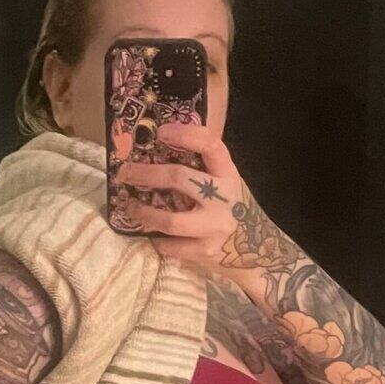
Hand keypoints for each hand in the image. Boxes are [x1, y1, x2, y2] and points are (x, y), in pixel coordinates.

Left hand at [115, 122, 248, 275]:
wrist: (259, 251)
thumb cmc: (234, 210)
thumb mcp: (226, 184)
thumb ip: (204, 169)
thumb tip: (160, 150)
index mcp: (228, 175)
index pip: (210, 145)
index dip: (185, 134)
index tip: (161, 132)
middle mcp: (223, 199)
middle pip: (179, 179)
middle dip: (146, 174)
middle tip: (125, 173)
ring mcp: (215, 227)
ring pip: (170, 220)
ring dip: (144, 213)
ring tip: (131, 208)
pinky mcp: (206, 251)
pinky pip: (172, 246)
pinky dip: (158, 240)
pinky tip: (154, 236)